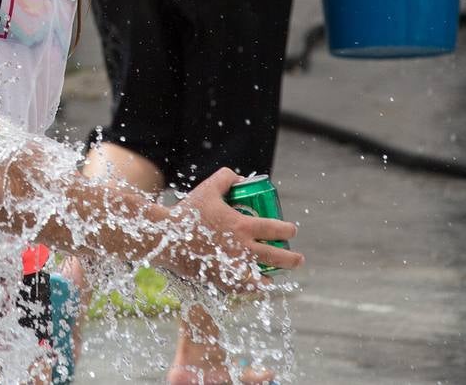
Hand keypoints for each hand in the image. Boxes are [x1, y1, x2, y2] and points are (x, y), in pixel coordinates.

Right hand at [164, 167, 302, 292]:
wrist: (166, 238)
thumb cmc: (187, 212)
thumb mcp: (207, 188)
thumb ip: (226, 178)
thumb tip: (241, 178)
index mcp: (241, 226)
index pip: (274, 228)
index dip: (287, 230)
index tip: (291, 231)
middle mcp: (241, 248)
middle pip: (275, 256)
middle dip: (290, 259)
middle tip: (298, 259)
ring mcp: (232, 266)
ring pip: (260, 277)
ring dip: (271, 277)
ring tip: (276, 277)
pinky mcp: (220, 279)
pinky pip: (241, 288)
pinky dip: (250, 288)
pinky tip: (254, 287)